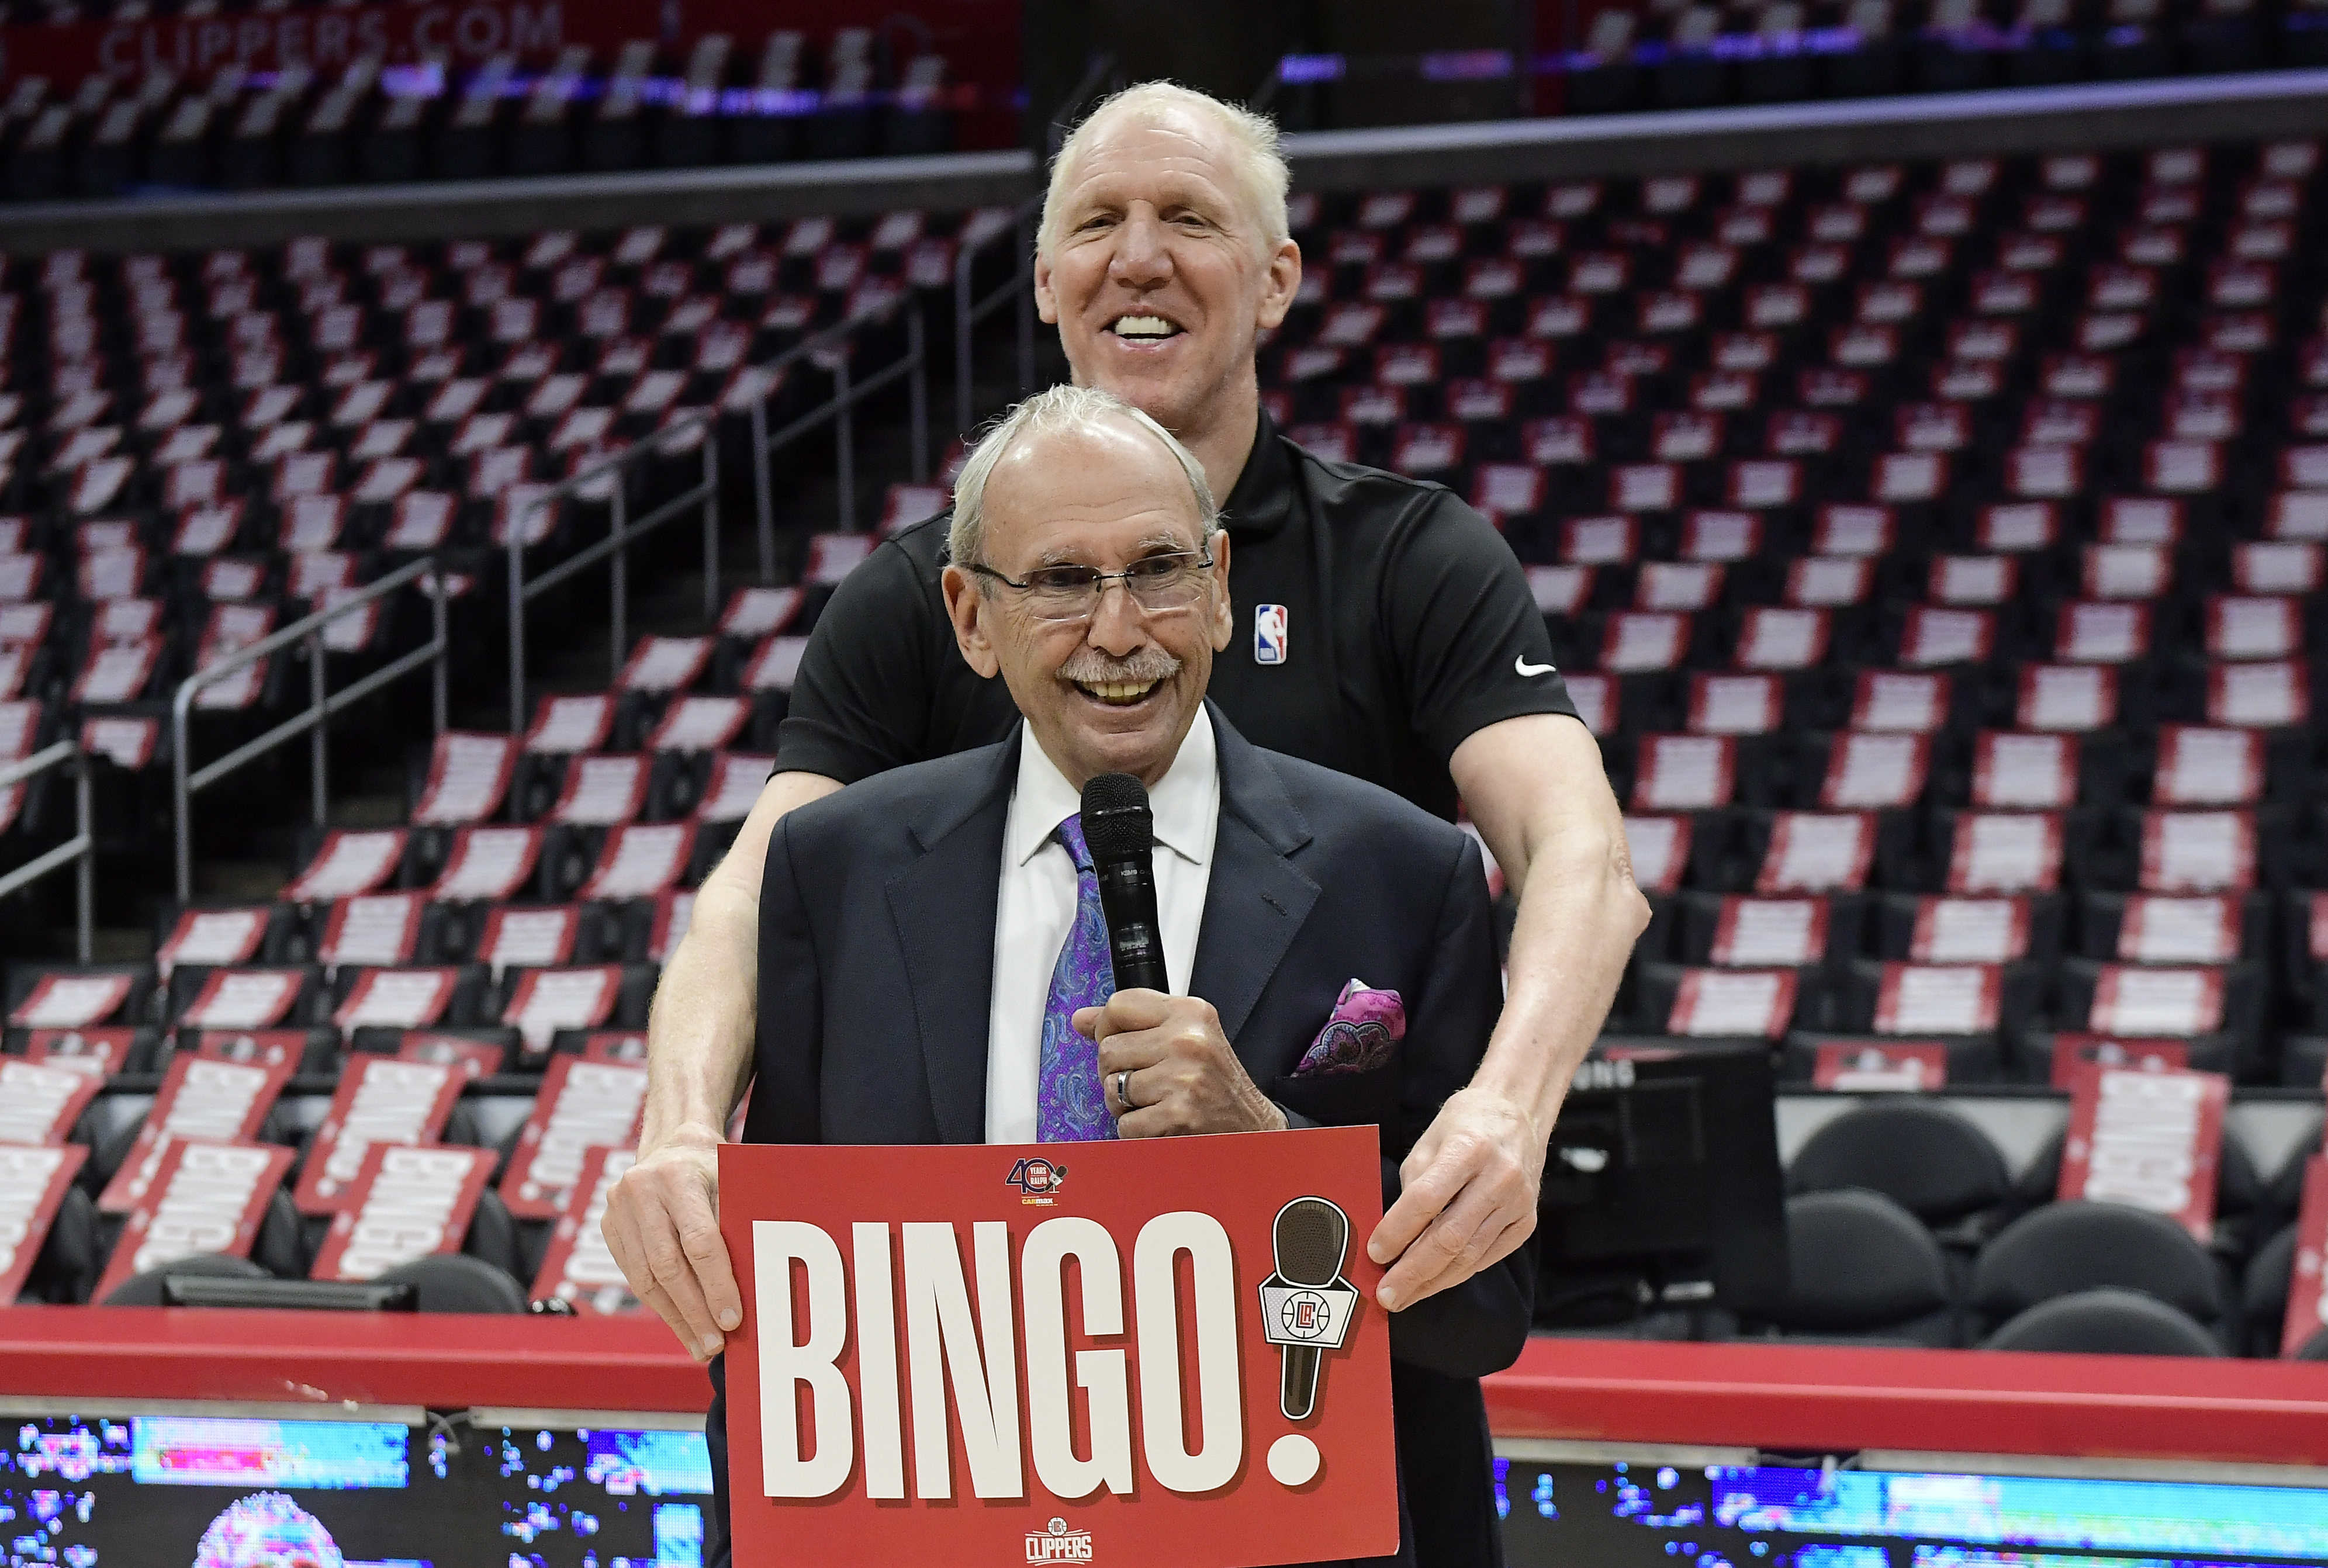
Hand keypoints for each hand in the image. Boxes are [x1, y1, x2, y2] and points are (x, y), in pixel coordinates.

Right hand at [601, 1130, 740, 1360]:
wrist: (673, 1145)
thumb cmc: (715, 1169)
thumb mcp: (734, 1183)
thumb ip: (738, 1227)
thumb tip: (754, 1290)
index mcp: (677, 1176)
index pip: (699, 1241)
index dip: (716, 1284)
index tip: (733, 1320)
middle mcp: (641, 1190)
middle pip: (668, 1265)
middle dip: (694, 1311)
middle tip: (716, 1345)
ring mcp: (618, 1209)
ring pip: (645, 1278)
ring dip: (675, 1318)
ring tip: (700, 1346)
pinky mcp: (609, 1227)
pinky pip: (634, 1276)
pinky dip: (659, 1304)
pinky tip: (681, 1325)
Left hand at [1077, 991, 1287, 1137]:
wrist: (1251, 1129)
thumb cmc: (1215, 1085)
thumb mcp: (1183, 1038)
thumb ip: (1133, 1025)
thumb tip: (1081, 1019)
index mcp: (1190, 1013)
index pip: (1118, 1005)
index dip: (1106, 1029)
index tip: (1120, 1044)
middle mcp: (1188, 1040)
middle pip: (1108, 1049)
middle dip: (1116, 1073)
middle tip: (1145, 1083)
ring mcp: (1183, 1077)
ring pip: (1112, 1087)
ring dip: (1125, 1105)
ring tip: (1155, 1104)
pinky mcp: (1178, 1114)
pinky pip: (1125, 1123)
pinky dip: (1137, 1131)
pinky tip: (1163, 1124)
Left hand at [1366, 1085, 1542, 1311]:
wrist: (1518, 1114)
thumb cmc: (1466, 1124)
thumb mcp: (1429, 1141)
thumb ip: (1413, 1185)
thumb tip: (1393, 1234)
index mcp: (1469, 1148)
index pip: (1427, 1199)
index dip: (1398, 1230)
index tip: (1375, 1252)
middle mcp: (1499, 1177)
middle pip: (1450, 1237)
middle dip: (1413, 1271)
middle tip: (1387, 1294)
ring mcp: (1517, 1203)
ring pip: (1470, 1255)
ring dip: (1433, 1281)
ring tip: (1405, 1296)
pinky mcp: (1526, 1222)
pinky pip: (1487, 1256)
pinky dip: (1458, 1272)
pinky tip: (1435, 1282)